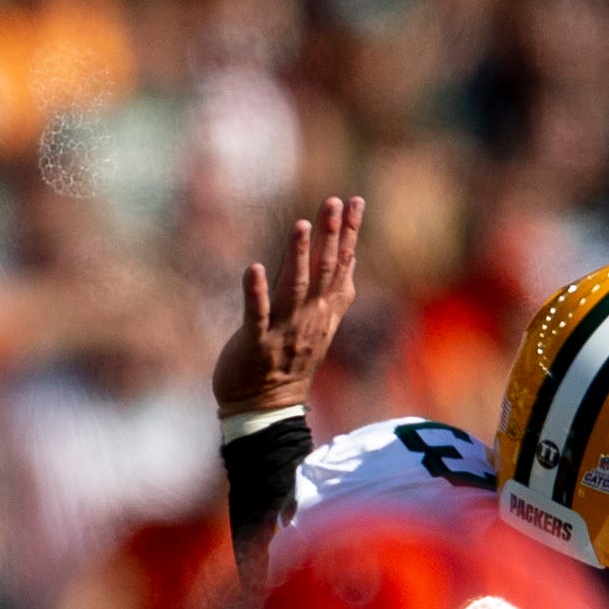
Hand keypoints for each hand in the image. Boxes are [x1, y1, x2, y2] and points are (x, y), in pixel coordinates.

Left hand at [212, 195, 364, 418]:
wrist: (265, 408)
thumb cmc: (288, 362)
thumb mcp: (320, 325)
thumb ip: (336, 293)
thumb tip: (352, 259)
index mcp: (324, 311)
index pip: (342, 266)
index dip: (349, 233)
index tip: (355, 201)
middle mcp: (309, 318)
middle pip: (323, 271)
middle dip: (329, 236)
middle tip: (333, 202)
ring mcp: (284, 330)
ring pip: (294, 288)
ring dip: (297, 256)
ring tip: (301, 225)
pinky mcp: (256, 343)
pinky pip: (257, 315)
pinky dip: (256, 292)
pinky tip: (254, 268)